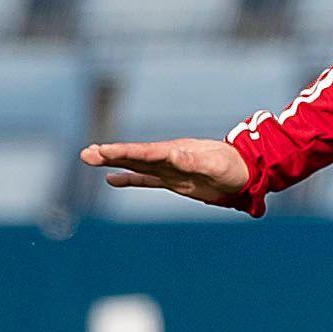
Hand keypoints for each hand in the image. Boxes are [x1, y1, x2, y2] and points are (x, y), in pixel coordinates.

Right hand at [80, 138, 250, 204]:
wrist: (246, 173)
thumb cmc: (232, 167)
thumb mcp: (214, 164)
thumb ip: (194, 160)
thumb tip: (175, 155)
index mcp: (176, 151)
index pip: (146, 152)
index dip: (125, 152)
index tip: (104, 151)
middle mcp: (169, 158)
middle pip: (135, 156)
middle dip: (111, 155)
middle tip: (86, 153)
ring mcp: (169, 169)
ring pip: (136, 165)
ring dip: (114, 163)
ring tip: (89, 158)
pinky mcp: (174, 180)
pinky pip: (147, 180)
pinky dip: (130, 179)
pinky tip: (111, 180)